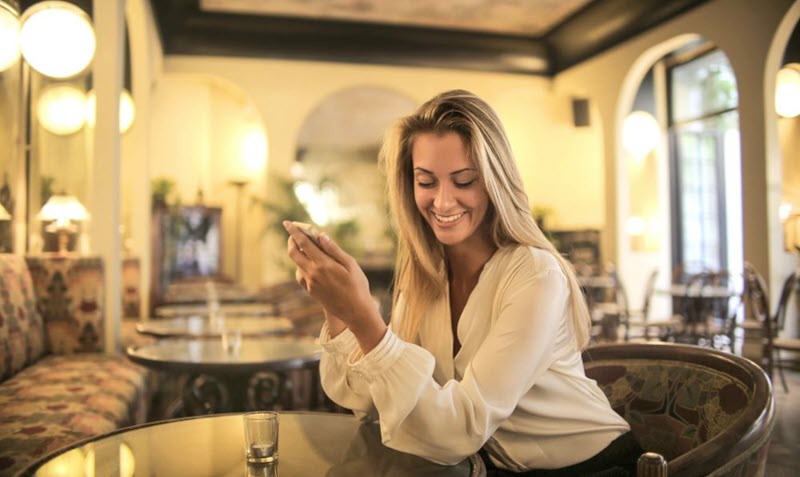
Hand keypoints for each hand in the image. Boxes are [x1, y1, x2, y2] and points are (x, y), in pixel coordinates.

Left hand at [284, 221, 385, 350]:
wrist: (355, 311)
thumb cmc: (357, 286)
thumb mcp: (350, 264)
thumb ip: (334, 249)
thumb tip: (320, 235)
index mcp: (323, 264)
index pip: (303, 243)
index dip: (294, 232)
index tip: (287, 223)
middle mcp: (313, 273)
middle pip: (293, 253)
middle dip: (292, 241)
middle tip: (295, 234)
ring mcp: (310, 284)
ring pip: (297, 264)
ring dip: (298, 253)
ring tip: (308, 247)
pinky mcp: (311, 291)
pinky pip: (301, 275)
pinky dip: (302, 266)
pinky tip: (312, 265)